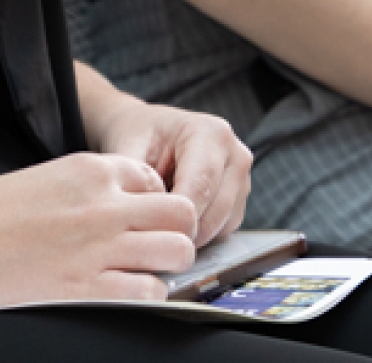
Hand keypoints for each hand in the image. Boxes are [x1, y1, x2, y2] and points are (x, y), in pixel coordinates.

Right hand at [0, 152, 197, 309]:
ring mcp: (101, 247)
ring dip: (166, 266)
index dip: (152, 204)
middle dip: (176, 233)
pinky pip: (149, 292)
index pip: (157, 180)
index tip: (137, 222)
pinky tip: (123, 294)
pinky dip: (145, 296)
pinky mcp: (89, 288)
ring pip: (177, 252)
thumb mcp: (49, 178)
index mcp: (94, 170)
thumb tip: (130, 206)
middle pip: (182, 213)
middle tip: (155, 250)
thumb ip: (93, 188)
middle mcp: (106, 205)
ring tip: (142, 274)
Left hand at [83, 96, 252, 246]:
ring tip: (160, 228)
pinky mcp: (240, 199)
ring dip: (192, 235)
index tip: (150, 233)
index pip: (200, 185)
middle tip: (150, 240)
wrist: (154, 131)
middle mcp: (235, 154)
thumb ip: (136, 180)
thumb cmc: (142, 136)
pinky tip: (176, 222)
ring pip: (222, 224)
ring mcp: (242, 177)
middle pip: (216, 209)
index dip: (175, 216)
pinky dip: (200, 235)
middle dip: (183, 230)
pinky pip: (224, 230)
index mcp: (210, 133)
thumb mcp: (129, 148)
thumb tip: (140, 215)